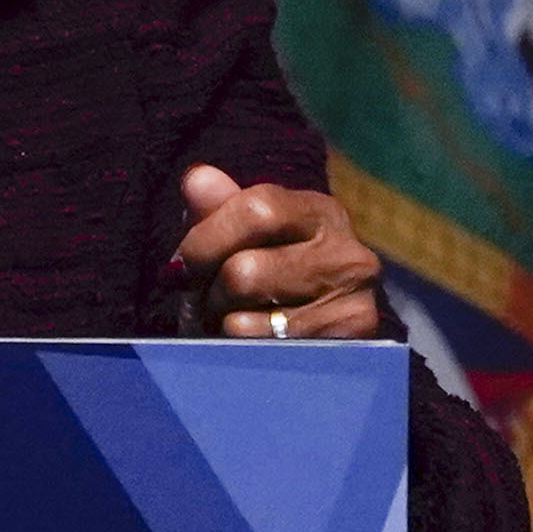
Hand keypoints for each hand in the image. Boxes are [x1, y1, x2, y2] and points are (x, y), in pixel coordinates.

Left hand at [175, 166, 389, 341]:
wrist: (323, 337)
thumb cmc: (270, 276)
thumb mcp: (243, 238)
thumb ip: (217, 208)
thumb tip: (195, 178)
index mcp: (320, 213)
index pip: (257, 209)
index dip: (205, 240)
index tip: (180, 266)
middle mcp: (347, 254)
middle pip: (243, 272)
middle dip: (208, 292)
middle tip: (208, 301)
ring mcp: (352, 303)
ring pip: (244, 320)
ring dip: (220, 325)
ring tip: (230, 320)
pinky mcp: (345, 347)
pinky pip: (257, 353)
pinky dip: (238, 353)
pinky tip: (250, 346)